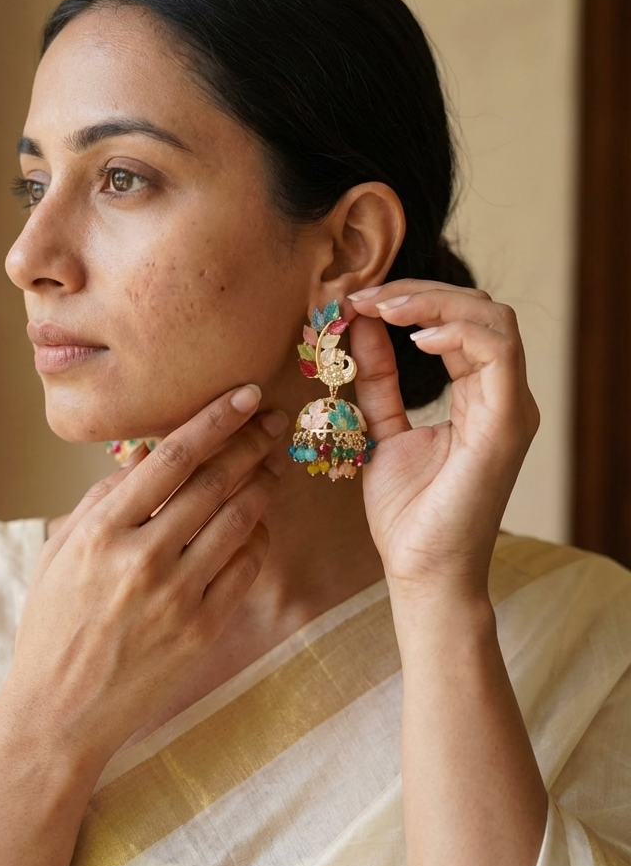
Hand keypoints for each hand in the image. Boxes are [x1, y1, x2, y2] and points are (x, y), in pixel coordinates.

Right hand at [5, 386, 287, 772]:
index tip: (244, 395)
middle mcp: (141, 557)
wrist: (60, 711)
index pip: (172, 457)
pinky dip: (257, 537)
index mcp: (100, 531)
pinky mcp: (201, 628)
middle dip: (251, 442)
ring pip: (238, 520)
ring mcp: (176, 595)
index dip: (215, 420)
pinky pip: (245, 568)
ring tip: (272, 464)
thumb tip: (147, 457)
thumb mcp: (59, 552)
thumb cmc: (54, 625)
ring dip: (263, 484)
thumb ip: (102, 500)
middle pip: (214, 482)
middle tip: (273, 419)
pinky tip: (257, 522)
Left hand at [348, 281, 538, 596]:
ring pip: (493, 320)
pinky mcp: (506, 425)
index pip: (460, 322)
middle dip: (418, 293)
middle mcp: (503, 397)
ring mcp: (510, 409)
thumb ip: (377, 378)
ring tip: (382, 307)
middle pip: (479, 309)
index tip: (356, 300)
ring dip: (434, 303)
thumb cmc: (409, 514)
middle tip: (364, 296)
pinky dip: (456, 332)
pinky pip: (498, 353)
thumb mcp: (380, 430)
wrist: (423, 572)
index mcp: (480, 397)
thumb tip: (359, 324)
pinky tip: (413, 337)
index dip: (411, 301)